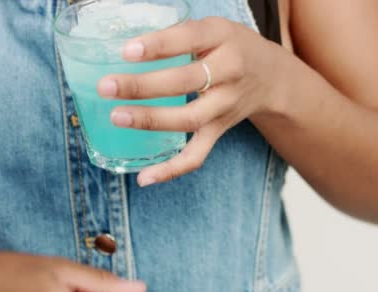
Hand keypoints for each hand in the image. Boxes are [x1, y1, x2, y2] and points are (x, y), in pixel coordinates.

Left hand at [97, 17, 289, 185]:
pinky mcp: (219, 131)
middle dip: (143, 86)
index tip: (126, 52)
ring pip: (188, 119)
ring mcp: (225, 106)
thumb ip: (176, 34)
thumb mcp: (211, 28)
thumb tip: (125, 46)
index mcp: (222, 37)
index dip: (158, 46)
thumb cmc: (228, 46)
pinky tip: (143, 178)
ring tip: (116, 116)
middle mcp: (229, 72)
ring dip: (150, 120)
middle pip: (185, 82)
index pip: (189, 39)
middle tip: (106, 87)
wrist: (271, 76)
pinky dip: (171, 169)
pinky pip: (197, 155)